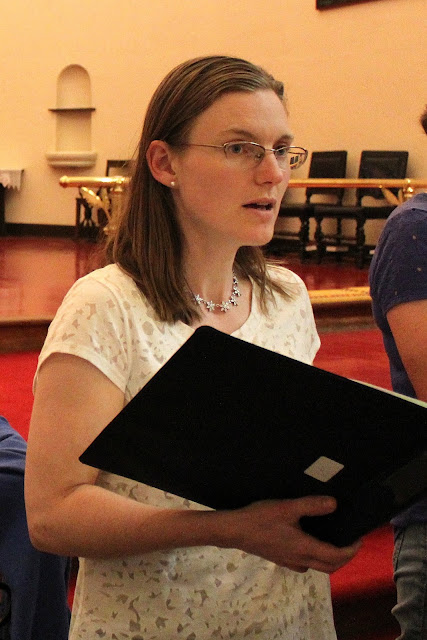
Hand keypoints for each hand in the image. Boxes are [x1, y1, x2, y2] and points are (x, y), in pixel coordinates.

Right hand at [219, 496, 360, 572]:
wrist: (235, 531)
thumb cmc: (261, 518)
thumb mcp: (288, 507)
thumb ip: (312, 505)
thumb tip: (335, 504)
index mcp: (305, 548)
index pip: (337, 556)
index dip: (351, 550)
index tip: (359, 538)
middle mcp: (300, 559)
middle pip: (330, 566)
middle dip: (344, 557)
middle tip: (350, 542)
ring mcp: (289, 561)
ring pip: (317, 566)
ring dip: (330, 559)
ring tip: (333, 541)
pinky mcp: (280, 559)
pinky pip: (305, 563)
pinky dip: (315, 557)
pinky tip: (308, 543)